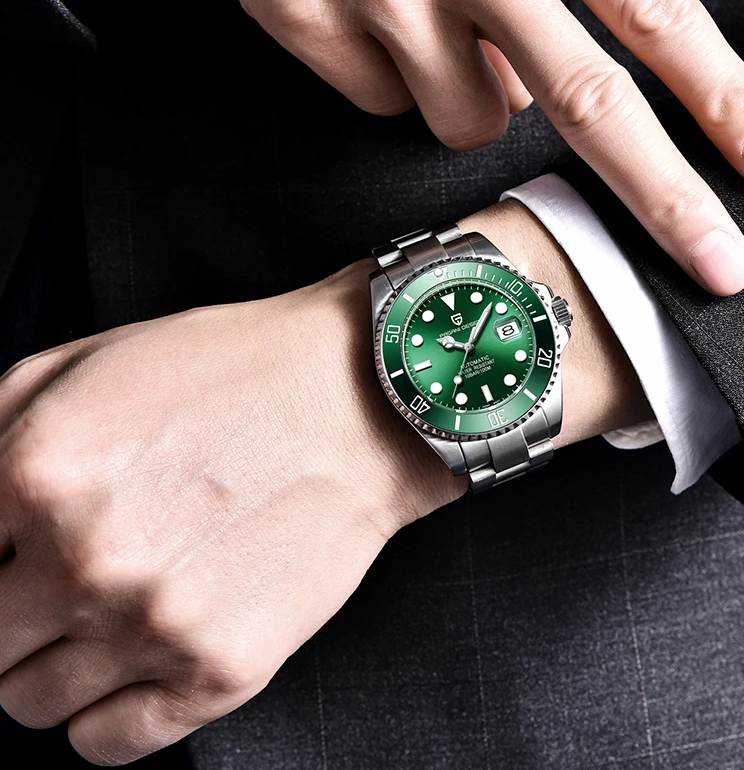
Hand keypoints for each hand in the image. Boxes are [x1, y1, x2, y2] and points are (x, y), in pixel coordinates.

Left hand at [0, 202, 650, 764]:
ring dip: (53, 660)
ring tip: (110, 609)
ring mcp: (156, 624)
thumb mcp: (88, 362)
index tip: (11, 554)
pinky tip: (137, 655)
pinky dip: (103, 711)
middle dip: (9, 611)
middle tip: (58, 577)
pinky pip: (105, 742)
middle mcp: (86, 561)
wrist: (357, 401)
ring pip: (29, 701)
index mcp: (38, 472)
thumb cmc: (237, 373)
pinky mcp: (222, 668)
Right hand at [216, 0, 743, 295]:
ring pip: (468, 120)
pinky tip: (374, 27)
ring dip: (474, 97)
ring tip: (444, 34)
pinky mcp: (310, 20)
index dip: (716, 97)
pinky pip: (380, 103)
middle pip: (587, 100)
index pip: (652, 12)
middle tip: (714, 260)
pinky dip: (393, 80)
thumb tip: (543, 79)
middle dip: (660, 194)